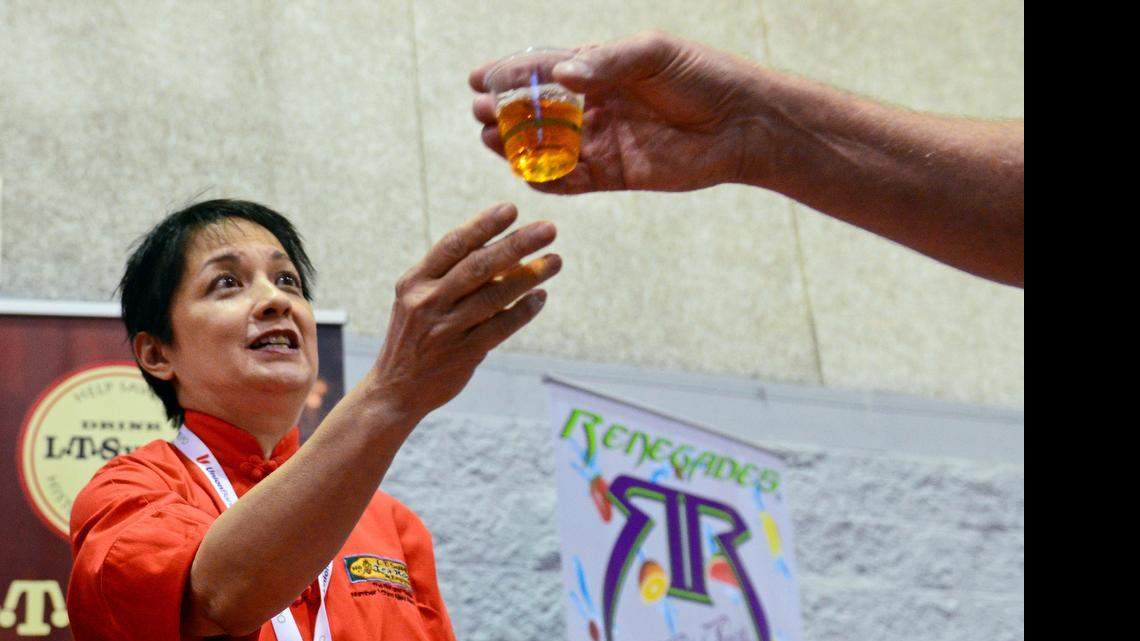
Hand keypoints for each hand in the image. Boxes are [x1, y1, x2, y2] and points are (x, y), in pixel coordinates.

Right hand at [369, 203, 559, 420]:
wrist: (395, 389)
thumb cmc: (416, 335)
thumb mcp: (422, 299)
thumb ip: (457, 276)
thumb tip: (510, 251)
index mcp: (415, 281)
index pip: (453, 245)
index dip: (483, 225)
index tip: (511, 208)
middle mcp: (427, 302)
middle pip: (478, 266)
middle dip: (516, 244)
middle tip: (549, 229)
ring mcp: (445, 329)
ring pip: (494, 296)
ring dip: (529, 276)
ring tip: (556, 260)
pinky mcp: (463, 354)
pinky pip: (500, 328)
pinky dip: (523, 311)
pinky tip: (541, 296)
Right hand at [470, 31, 772, 193]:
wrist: (744, 123)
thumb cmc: (704, 77)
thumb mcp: (655, 55)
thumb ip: (608, 63)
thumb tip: (562, 72)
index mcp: (601, 68)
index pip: (544, 69)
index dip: (509, 74)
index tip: (476, 78)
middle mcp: (596, 105)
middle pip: (537, 111)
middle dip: (505, 113)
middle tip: (478, 115)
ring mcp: (604, 141)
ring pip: (548, 147)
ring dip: (518, 147)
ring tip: (491, 143)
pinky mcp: (616, 174)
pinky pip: (573, 181)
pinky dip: (548, 181)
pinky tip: (527, 177)